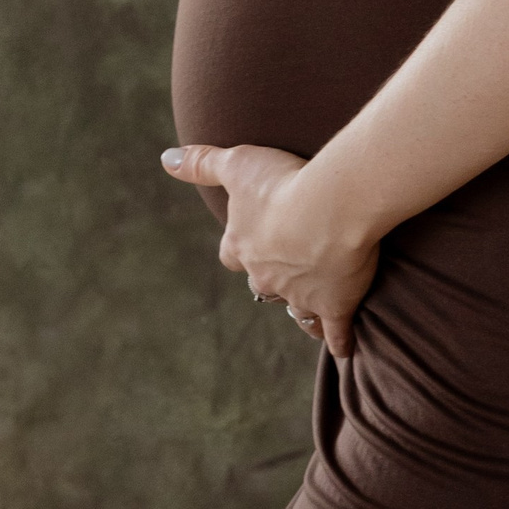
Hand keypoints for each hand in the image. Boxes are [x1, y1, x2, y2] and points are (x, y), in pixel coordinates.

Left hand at [162, 144, 378, 362]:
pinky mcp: (334, 305)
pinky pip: (333, 331)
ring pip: (296, 310)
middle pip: (262, 285)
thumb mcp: (238, 164)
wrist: (329, 208)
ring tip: (310, 309)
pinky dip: (339, 340)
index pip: (231, 254)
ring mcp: (300, 295)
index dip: (238, 249)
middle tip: (287, 271)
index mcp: (242, 245)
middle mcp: (265, 276)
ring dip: (301, 309)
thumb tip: (165, 159)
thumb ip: (201, 163)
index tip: (247, 244)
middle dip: (271, 279)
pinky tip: (343, 348)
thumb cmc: (283, 183)